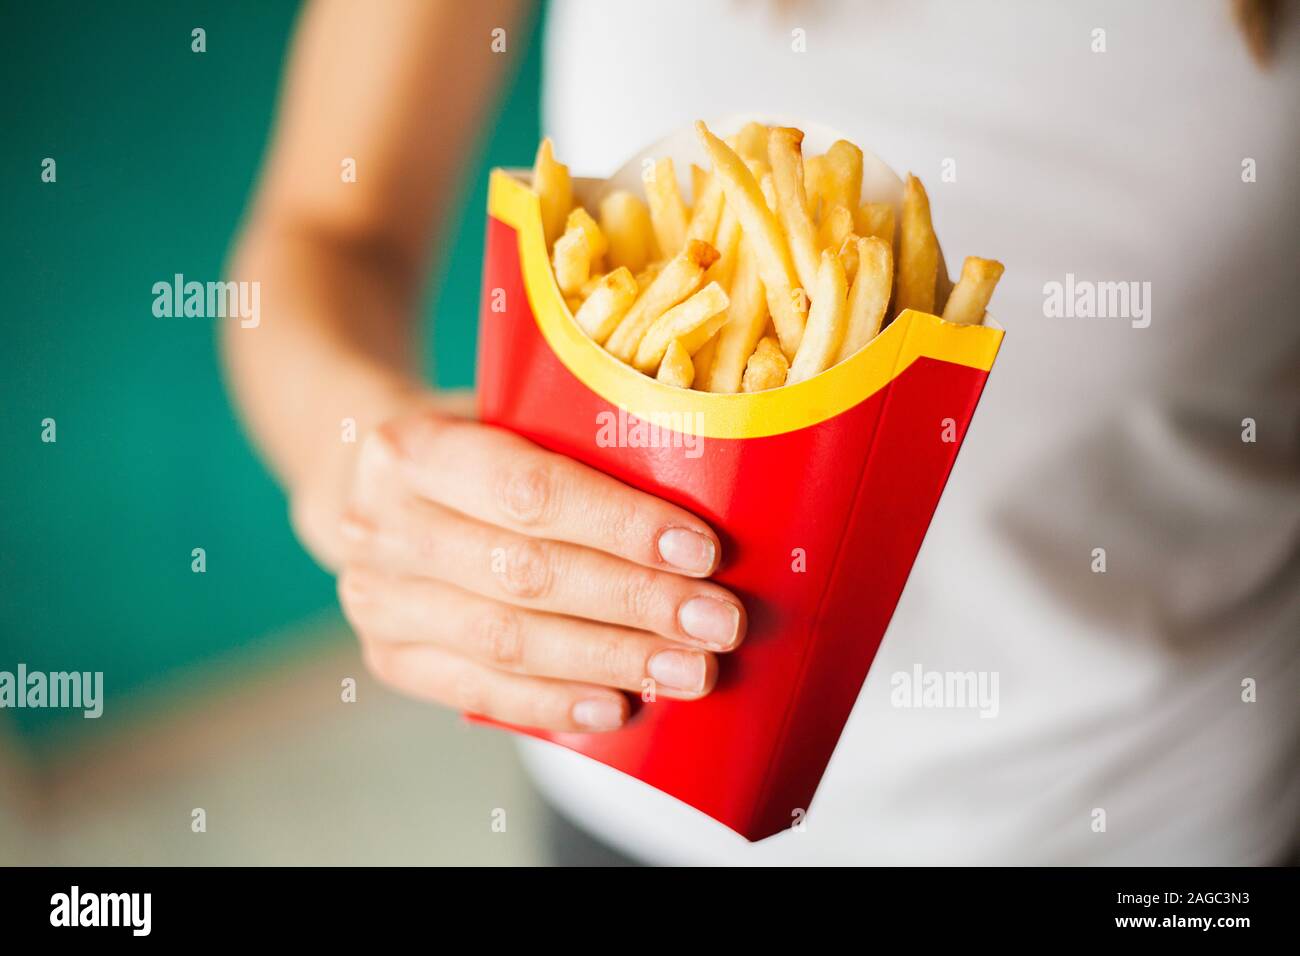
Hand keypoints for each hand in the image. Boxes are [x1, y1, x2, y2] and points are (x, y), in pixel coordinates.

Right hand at [324, 405, 746, 732]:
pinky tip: (619, 706)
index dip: (620, 524)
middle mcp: (382, 525)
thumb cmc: (471, 450)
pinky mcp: (390, 657)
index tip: (702, 550)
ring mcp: (379, 599)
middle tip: (716, 621)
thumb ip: (574, 454)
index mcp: (413, 447)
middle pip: (527, 574)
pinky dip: (556, 703)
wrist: (369, 485)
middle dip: (635, 601)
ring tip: (687, 671)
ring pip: (508, 641)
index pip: (528, 491)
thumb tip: (701, 507)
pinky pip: (480, 692)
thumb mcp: (504, 420)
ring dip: (610, 659)